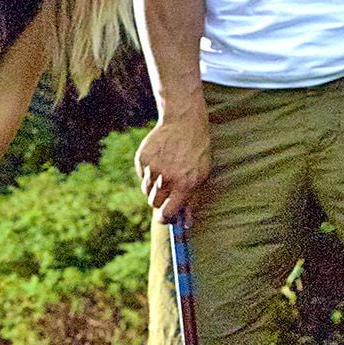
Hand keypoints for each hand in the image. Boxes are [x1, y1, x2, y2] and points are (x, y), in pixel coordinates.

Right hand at [136, 108, 211, 222]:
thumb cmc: (197, 151)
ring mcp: (152, 168)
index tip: (164, 218)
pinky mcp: (142, 159)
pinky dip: (148, 172)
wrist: (184, 122)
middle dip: (160, 200)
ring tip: (165, 170)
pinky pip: (141, 175)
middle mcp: (167, 178)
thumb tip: (187, 222)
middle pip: (154, 203)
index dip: (164, 218)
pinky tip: (159, 159)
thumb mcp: (202, 175)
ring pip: (146, 190)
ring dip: (154, 186)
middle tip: (167, 190)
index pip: (167, 212)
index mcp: (184, 184)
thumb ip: (193, 200)